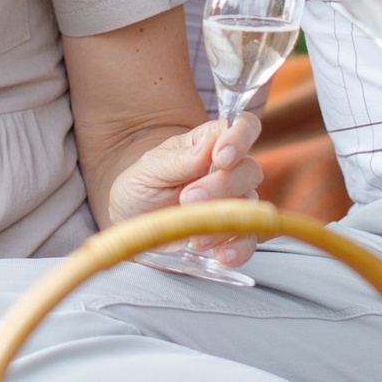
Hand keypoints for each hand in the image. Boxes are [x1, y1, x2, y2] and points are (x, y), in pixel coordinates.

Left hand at [109, 112, 264, 263]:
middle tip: (188, 199)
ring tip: (194, 236)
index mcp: (210, 143)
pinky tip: (223, 255)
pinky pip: (249, 239)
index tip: (221, 157)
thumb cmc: (141, 185)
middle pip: (249, 170)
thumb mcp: (150, 169)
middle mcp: (228, 170)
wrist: (131, 222)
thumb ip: (182, 158)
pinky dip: (240, 248)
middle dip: (221, 186)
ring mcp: (232, 202)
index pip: (242, 127)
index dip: (240, 138)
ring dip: (225, 221)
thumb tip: (212, 141)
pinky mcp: (230, 233)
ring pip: (250, 206)